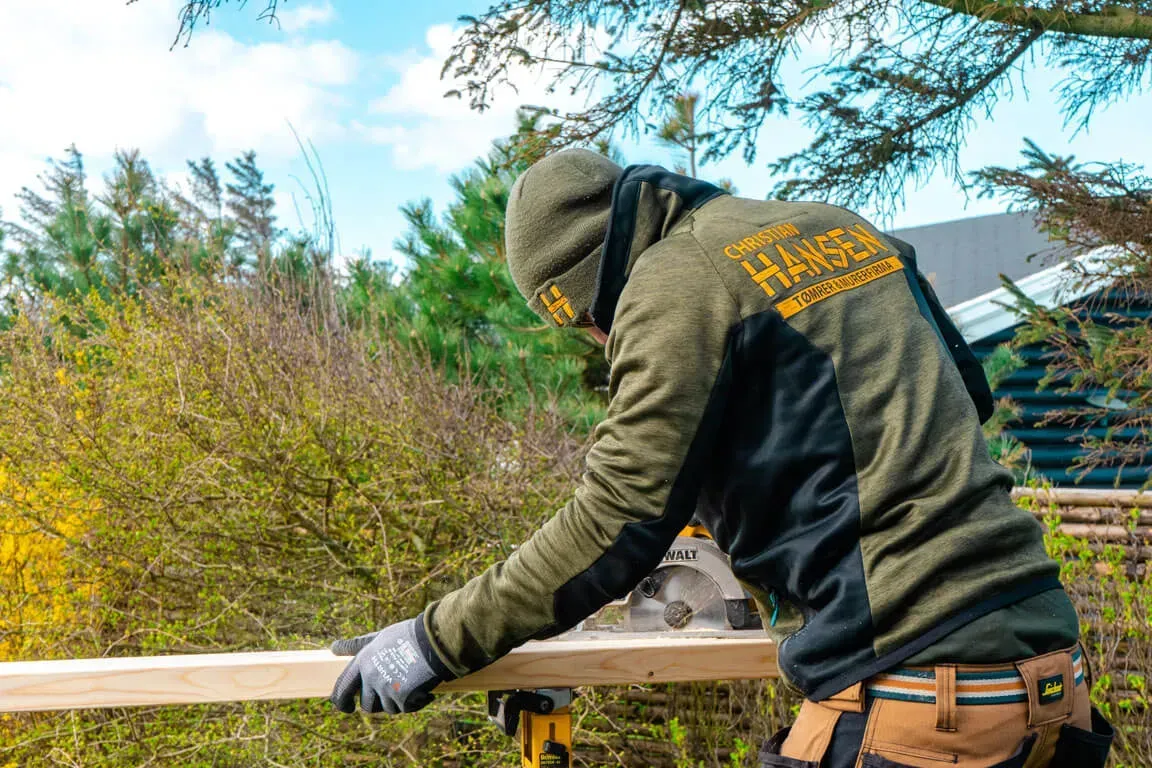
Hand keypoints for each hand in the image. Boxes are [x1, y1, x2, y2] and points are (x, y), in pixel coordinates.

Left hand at [329, 614, 452, 713]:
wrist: (434, 640)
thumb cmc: (408, 636)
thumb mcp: (379, 637)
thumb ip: (357, 645)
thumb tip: (333, 647)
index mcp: (363, 660)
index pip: (342, 687)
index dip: (341, 701)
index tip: (347, 707)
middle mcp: (371, 676)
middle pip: (367, 704)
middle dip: (378, 704)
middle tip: (391, 697)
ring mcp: (386, 688)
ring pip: (387, 709)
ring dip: (398, 702)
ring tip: (411, 686)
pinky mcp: (401, 698)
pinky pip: (405, 708)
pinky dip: (416, 702)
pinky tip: (425, 690)